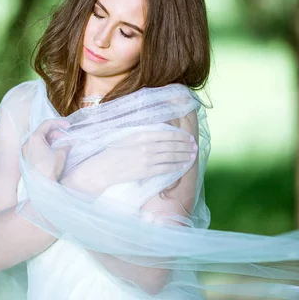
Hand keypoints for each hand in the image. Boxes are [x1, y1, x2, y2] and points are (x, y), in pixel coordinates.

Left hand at [22, 119, 70, 181]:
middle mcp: (27, 143)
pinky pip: (36, 148)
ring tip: (62, 146)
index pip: (47, 124)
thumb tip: (69, 142)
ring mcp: (25, 151)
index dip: (59, 123)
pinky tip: (54, 152)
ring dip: (51, 141)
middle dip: (56, 133)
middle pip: (42, 132)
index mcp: (34, 138)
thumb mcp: (61, 153)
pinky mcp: (26, 159)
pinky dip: (46, 147)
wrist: (41, 187)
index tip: (68, 126)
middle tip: (66, 138)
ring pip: (39, 141)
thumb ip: (66, 144)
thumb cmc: (49, 168)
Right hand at [61, 127, 197, 195]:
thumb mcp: (128, 135)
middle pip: (172, 145)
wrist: (104, 168)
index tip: (188, 137)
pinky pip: (166, 168)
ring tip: (192, 155)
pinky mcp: (147, 172)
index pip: (167, 133)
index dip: (180, 136)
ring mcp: (147, 159)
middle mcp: (146, 146)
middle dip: (185, 145)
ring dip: (184, 155)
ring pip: (172, 156)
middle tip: (194, 146)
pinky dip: (177, 166)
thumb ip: (143, 131)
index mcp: (142, 134)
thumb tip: (159, 127)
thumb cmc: (114, 150)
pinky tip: (183, 165)